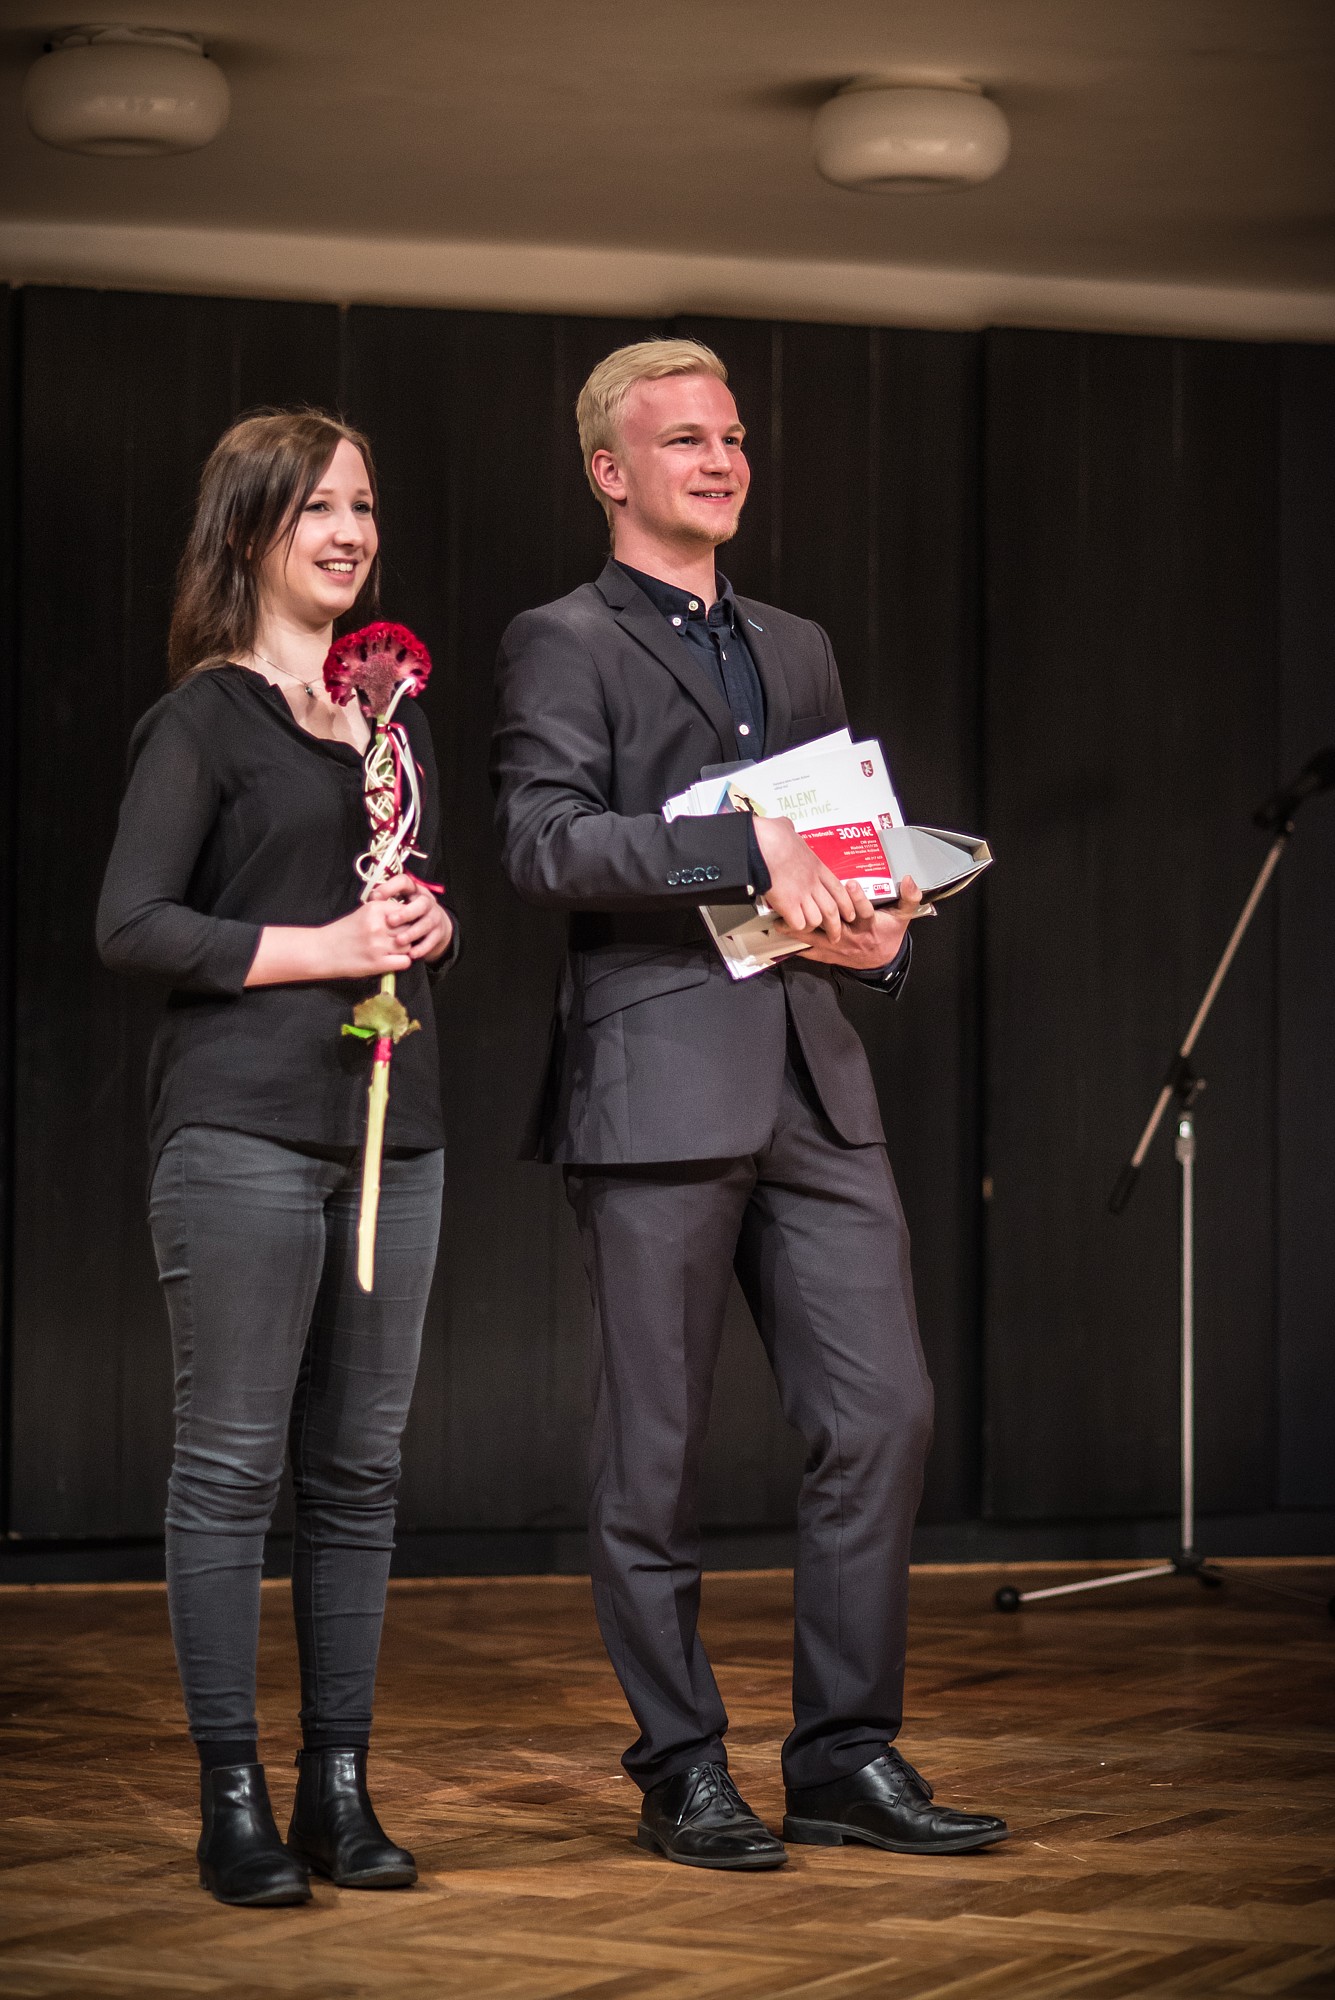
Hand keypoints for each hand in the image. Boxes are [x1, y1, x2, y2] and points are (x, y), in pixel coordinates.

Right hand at [245, 877, 452, 986]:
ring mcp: (379, 944)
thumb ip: (379, 911)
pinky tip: (393, 961)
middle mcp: (378, 924)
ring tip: (402, 947)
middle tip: (414, 932)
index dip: (414, 910)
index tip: (417, 911)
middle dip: (415, 930)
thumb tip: (399, 904)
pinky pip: (403, 962)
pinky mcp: (377, 962)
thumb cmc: (338, 934)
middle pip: (412, 925)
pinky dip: (402, 962)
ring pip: (410, 944)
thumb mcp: (359, 916)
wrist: (318, 953)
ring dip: (409, 947)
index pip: (407, 905)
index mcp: (374, 909)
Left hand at [366, 873, 453, 962]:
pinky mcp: (439, 932)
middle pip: (421, 903)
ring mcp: (435, 916)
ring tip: (399, 941)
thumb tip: (371, 899)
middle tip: (390, 921)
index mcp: (413, 890)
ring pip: (427, 922)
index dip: (390, 887)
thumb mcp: (397, 904)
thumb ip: (384, 902)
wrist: (433, 926)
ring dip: (413, 932)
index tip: (375, 897)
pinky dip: (422, 948)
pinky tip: (411, 954)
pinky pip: (432, 940)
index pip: (404, 882)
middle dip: (406, 912)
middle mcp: (426, 901)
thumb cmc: (407, 914)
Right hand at [752, 815, 859, 940]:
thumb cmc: (772, 835)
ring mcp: (802, 894)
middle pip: (833, 910)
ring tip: (809, 933)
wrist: (762, 843)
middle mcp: (813, 883)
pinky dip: (794, 928)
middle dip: (835, 926)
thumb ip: (790, 831)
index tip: (848, 913)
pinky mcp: (788, 904)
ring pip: (818, 920)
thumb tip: (785, 828)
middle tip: (835, 935)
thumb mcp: (787, 828)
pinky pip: (799, 924)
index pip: (838, 889)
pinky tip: (788, 925)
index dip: (846, 904)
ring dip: (813, 928)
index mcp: (816, 866)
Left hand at [787, 876, 923, 968]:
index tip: (851, 884)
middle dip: (819, 915)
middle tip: (804, 902)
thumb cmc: (890, 932)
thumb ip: (909, 897)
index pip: (865, 911)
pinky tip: (782, 941)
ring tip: (781, 923)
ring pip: (817, 940)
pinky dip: (797, 947)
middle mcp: (853, 936)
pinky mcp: (830, 956)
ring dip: (799, 931)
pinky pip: (812, 953)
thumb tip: (910, 879)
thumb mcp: (904, 915)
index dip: (858, 898)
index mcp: (871, 925)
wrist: (883, 960)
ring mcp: (839, 947)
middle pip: (835, 925)